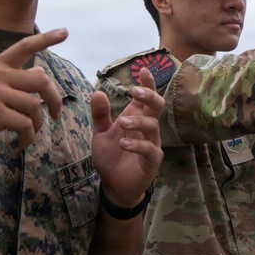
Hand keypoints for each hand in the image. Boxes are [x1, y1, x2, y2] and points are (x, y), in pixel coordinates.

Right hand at [0, 28, 66, 150]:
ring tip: (29, 133)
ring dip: (38, 124)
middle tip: (55, 114)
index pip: (25, 46)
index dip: (46, 38)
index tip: (65, 32)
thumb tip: (40, 70)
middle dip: (54, 99)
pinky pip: (25, 125)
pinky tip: (21, 143)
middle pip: (41, 80)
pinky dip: (28, 137)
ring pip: (34, 106)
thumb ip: (12, 77)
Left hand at [91, 68, 164, 207]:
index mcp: (136, 117)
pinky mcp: (152, 160)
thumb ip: (100, 114)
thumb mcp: (100, 133)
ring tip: (122, 123)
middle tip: (135, 91)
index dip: (147, 83)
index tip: (143, 69)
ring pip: (153, 126)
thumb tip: (98, 92)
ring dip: (138, 122)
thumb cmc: (111, 156)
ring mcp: (152, 143)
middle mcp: (147, 127)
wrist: (113, 184)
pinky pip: (149, 149)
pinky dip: (137, 145)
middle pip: (157, 106)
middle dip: (149, 96)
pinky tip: (123, 144)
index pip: (145, 97)